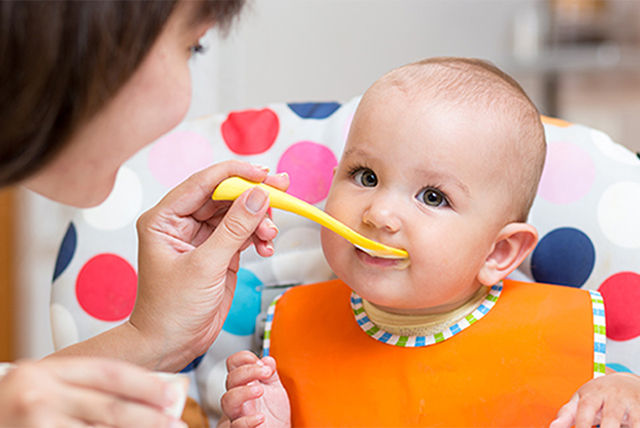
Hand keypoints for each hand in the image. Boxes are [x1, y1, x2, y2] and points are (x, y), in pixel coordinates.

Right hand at [0, 358, 185, 427]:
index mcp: (47, 372)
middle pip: (109, 407)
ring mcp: (37, 423)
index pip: (108, 373)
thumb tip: (140, 393)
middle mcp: (40, 396)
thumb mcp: (43, 386)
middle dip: (149, 417)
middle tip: (176, 421)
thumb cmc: (11, 408)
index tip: (171, 393)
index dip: (144, 384)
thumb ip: (82, 387)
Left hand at [130, 161, 288, 370]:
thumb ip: (234, 229)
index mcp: (164, 219)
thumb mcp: (205, 267)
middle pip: (224, 195)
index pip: (202, 183)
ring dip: (259, 220)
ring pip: (237, 213)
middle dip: (253, 195)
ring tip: (270, 235)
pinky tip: (266, 246)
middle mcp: (181, 223)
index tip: (263, 174)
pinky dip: (258, 236)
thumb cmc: (171, 310)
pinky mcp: (219, 252)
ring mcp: (202, 237)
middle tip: (281, 189)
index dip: (235, 174)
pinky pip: (244, 232)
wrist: (172, 345)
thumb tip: (258, 196)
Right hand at [221, 351, 290, 427]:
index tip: (261, 362)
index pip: (233, 364)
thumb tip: (267, 359)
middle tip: (266, 372)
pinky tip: (261, 417)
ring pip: (227, 400)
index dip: (243, 358)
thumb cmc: (273, 415)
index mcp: (244, 384)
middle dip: (248, 371)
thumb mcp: (275, 390)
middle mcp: (238, 397)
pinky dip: (248, 421)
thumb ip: (271, 373)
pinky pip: (236, 425)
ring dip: (243, 392)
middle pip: (230, 379)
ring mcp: (237, 414)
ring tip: (260, 391)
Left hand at [550, 373, 639, 427]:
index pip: (586, 411)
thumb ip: (567, 414)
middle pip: (611, 417)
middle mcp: (613, 397)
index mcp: (593, 394)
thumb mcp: (580, 400)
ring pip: (632, 421)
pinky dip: (637, 426)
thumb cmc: (598, 395)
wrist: (625, 380)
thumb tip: (552, 427)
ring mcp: (630, 403)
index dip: (582, 426)